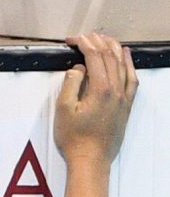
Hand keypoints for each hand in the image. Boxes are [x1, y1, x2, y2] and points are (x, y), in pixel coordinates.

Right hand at [55, 33, 137, 163]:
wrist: (90, 160)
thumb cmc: (75, 137)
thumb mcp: (63, 107)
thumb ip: (71, 82)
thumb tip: (79, 68)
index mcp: (100, 89)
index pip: (94, 56)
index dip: (82, 43)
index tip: (70, 40)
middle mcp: (116, 92)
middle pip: (109, 57)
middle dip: (96, 41)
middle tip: (83, 36)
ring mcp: (123, 99)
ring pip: (122, 65)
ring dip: (113, 48)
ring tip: (103, 38)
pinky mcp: (126, 107)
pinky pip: (132, 80)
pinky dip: (129, 65)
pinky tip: (126, 58)